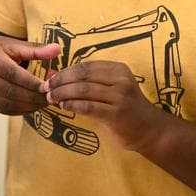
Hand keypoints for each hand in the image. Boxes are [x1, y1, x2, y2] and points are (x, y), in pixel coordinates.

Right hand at [0, 35, 58, 114]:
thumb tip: (57, 49)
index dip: (31, 82)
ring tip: (46, 102)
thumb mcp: (9, 44)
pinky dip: (21, 110)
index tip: (50, 86)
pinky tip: (33, 105)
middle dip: (34, 97)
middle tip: (53, 97)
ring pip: (8, 104)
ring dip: (30, 106)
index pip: (11, 73)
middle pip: (10, 91)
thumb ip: (33, 49)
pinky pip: (4, 110)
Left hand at [44, 61, 162, 151]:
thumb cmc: (125, 108)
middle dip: (60, 81)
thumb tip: (56, 77)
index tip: (50, 78)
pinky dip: (71, 105)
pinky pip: (87, 106)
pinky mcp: (116, 113)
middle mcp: (121, 80)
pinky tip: (63, 106)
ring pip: (82, 90)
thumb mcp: (111, 88)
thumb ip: (89, 82)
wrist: (150, 130)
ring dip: (62, 93)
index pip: (85, 66)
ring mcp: (120, 96)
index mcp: (118, 69)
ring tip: (50, 98)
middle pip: (82, 75)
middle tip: (46, 88)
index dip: (65, 71)